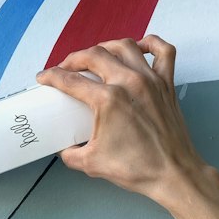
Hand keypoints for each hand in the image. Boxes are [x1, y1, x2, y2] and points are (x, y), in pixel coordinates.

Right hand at [36, 35, 207, 205]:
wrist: (173, 174)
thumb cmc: (138, 169)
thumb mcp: (92, 163)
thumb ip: (70, 153)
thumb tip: (64, 146)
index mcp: (108, 100)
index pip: (71, 80)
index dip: (52, 76)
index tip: (44, 77)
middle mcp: (129, 83)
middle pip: (94, 56)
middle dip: (74, 58)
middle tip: (66, 68)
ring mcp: (151, 80)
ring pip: (125, 46)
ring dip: (105, 47)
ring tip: (96, 55)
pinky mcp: (167, 85)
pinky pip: (163, 52)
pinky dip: (151, 44)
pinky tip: (139, 47)